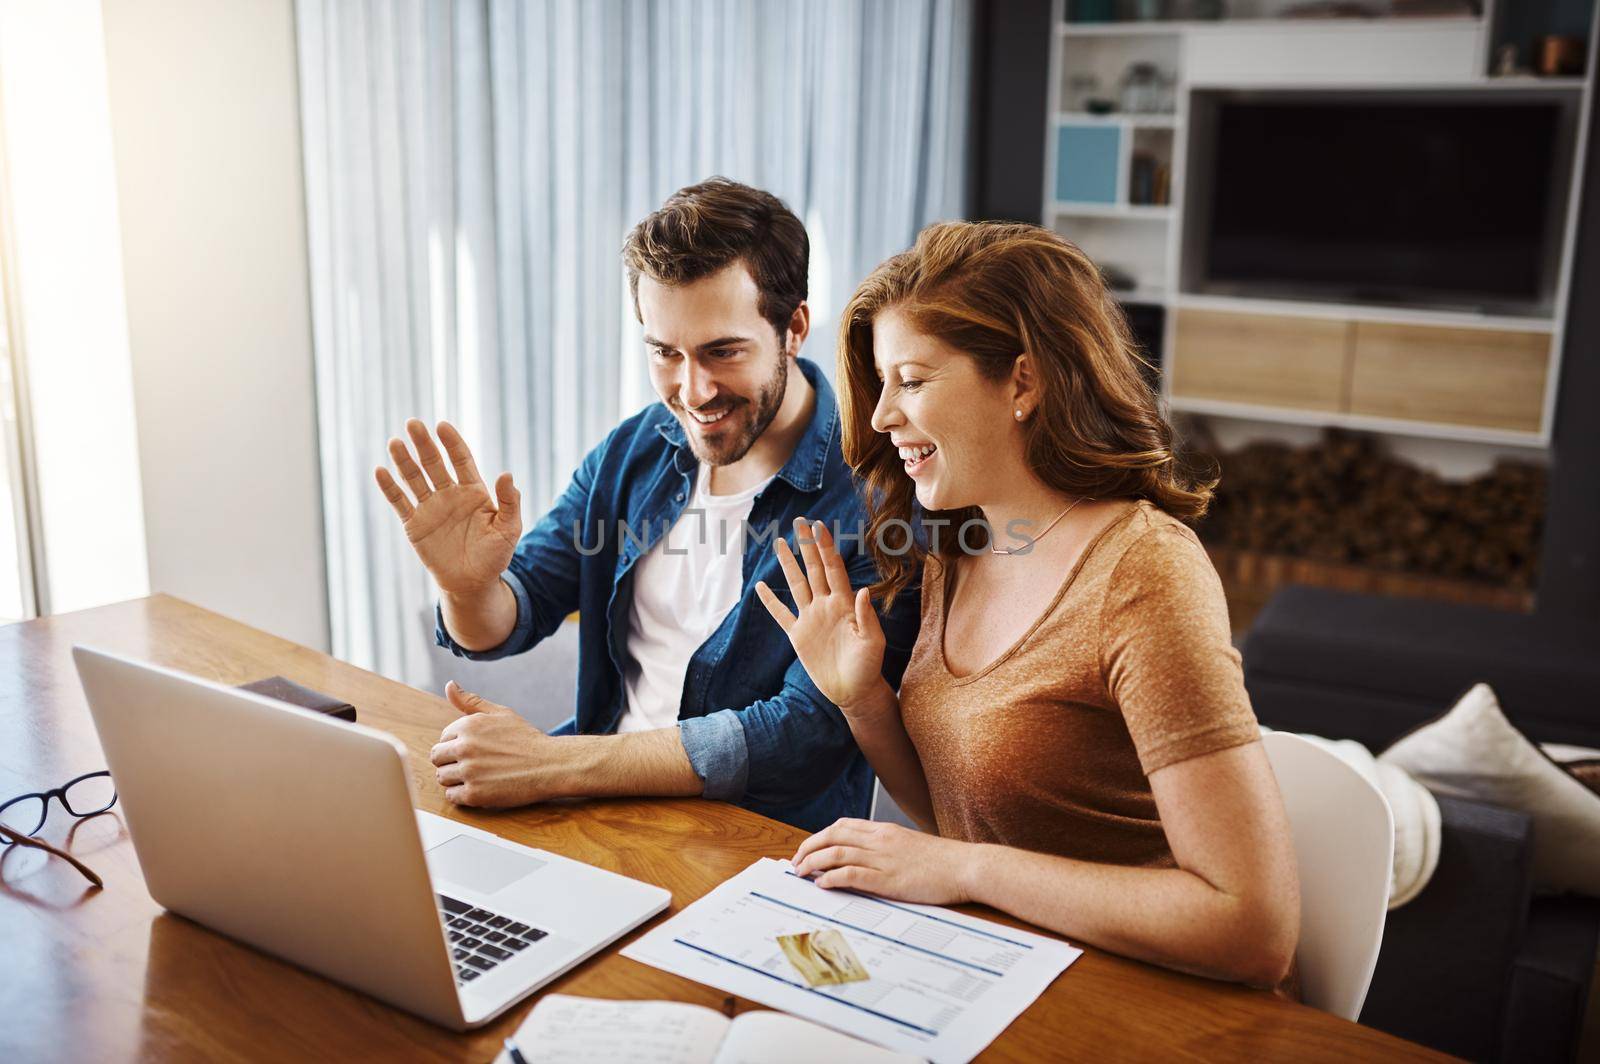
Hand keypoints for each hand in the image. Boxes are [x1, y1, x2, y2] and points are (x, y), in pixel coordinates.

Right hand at [375, 420, 521, 595]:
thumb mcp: (509, 529)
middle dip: (424, 444)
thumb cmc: (494, 555)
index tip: (442, 426)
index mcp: (473, 491)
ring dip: (404, 461)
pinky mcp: (415, 524)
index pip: (461, 460)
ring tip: (395, 442)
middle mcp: (449, 494)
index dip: (452, 443)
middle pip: (434, 463)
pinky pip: (400, 502)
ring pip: (415, 479)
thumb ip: (509, 502)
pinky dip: (390, 488)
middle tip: (413, 424)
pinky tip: (381, 471)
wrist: (472, 583)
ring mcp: (430, 508)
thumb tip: (507, 474)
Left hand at [429, 682, 568, 806]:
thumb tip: (449, 685)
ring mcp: (468, 771)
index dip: (457, 745)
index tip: (474, 750)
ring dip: (455, 778)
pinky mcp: (474, 794)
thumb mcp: (501, 713)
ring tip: (476, 776)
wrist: (550, 765)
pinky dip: (461, 795)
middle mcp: (464, 747)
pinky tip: (479, 788)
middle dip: (450, 761)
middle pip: (436, 757)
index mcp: (468, 725)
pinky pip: (451, 796)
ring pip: (442, 777)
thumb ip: (471, 701)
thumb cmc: (526, 739)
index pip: (443, 738)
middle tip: (471, 765)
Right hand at [755, 518, 889, 718]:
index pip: (833, 569)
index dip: (826, 548)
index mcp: (843, 604)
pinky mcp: (798, 636)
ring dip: (788, 564)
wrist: (854, 691)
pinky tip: (761, 587)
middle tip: (799, 522)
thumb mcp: (872, 642)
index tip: (819, 526)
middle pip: (813, 569)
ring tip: (779, 543)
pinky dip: (770, 602)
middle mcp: (825, 605)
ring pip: (796, 585)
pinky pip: (781, 615)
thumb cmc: (868, 666)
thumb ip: (866, 617)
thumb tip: (861, 590)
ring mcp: (810, 619)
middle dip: (806, 545)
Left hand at [791, 818, 978, 905]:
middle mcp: (880, 840)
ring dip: (813, 862)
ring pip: (836, 852)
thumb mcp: (911, 847)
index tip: (809, 848)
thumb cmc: (944, 862)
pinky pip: (851, 875)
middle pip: (833, 835)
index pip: (843, 825)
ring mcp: (883, 858)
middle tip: (795, 862)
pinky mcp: (888, 879)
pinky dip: (832, 877)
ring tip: (800, 873)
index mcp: (886, 830)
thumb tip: (868, 860)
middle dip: (809, 847)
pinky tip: (822, 884)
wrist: (967, 866)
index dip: (820, 836)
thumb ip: (889, 849)